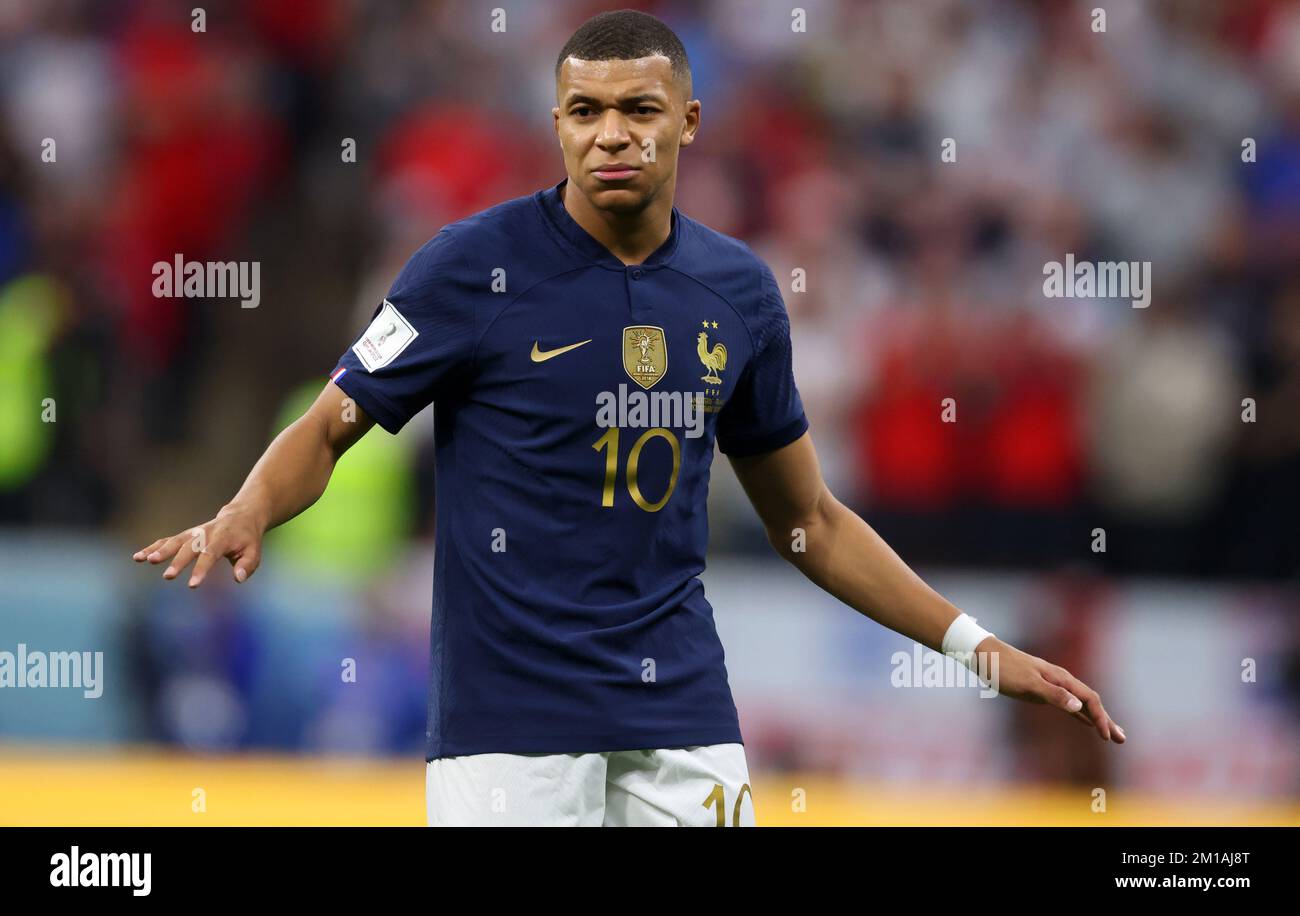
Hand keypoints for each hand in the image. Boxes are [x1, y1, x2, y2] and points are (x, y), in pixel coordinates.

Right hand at [131, 502, 265, 587]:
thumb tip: (238, 579)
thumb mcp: (254, 551)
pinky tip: (138, 557)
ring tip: (142, 560)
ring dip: (159, 550)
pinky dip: (153, 547)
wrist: (240, 516)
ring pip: (174, 541)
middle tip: (167, 576)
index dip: (201, 569)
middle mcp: (205, 533)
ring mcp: (193, 533)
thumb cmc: (247, 539)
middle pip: (189, 548)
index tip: (192, 585)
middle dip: (178, 562)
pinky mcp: (185, 535)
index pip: (210, 554)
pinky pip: (167, 540)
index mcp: (223, 538)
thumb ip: (247, 565)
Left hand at [978, 636, 1125, 742]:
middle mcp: (1061, 681)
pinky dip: (1081, 714)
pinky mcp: (1043, 691)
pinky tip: (1085, 722)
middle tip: (1122, 740)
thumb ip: (1054, 695)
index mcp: (1061, 678)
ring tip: (1111, 735)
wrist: (985, 656)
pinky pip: (1068, 705)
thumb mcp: (1028, 684)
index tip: (1106, 737)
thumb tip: (1079, 706)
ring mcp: (1053, 686)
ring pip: (1081, 704)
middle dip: (1106, 721)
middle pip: (1091, 702)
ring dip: (1097, 719)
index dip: (1101, 718)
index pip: (1089, 699)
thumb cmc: (1004, 670)